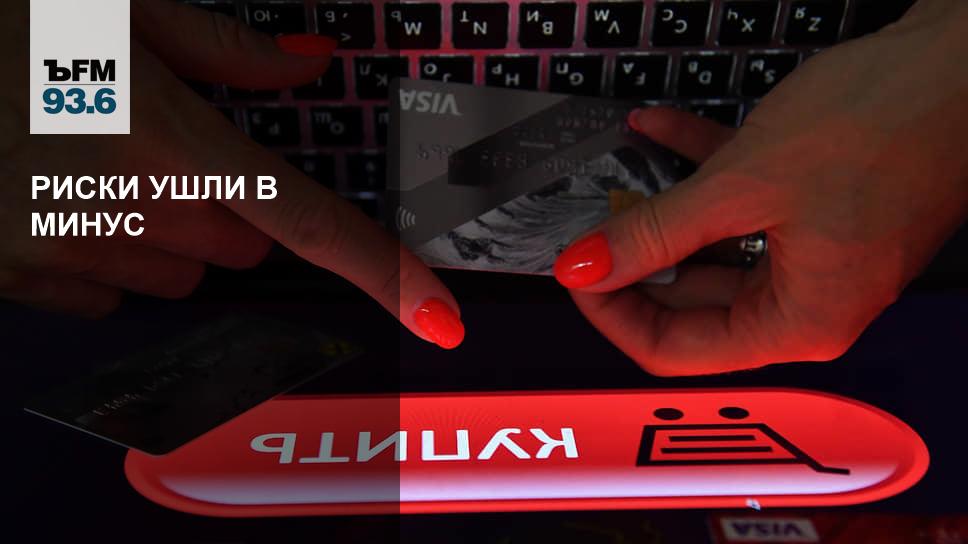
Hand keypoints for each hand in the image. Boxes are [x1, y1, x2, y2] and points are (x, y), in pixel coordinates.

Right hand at [0, 0, 463, 348]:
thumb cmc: (4, 24)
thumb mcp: (115, 6)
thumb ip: (226, 48)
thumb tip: (313, 63)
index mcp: (167, 138)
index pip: (308, 223)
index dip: (385, 273)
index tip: (436, 317)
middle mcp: (127, 209)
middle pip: (244, 246)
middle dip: (229, 208)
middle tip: (169, 145)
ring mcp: (69, 253)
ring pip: (181, 274)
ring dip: (166, 231)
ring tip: (99, 161)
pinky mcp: (22, 280)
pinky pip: (108, 292)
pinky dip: (106, 256)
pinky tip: (59, 198)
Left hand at [553, 0, 967, 374]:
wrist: (965, 60)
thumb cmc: (892, 124)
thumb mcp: (743, 185)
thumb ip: (656, 232)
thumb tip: (589, 266)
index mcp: (800, 323)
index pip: (676, 351)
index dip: (614, 313)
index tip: (578, 270)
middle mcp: (808, 300)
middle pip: (688, 303)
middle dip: (632, 258)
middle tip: (588, 223)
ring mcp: (812, 254)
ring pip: (709, 249)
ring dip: (661, 210)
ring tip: (619, 176)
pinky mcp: (814, 210)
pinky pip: (737, 206)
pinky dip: (697, 172)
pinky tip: (658, 132)